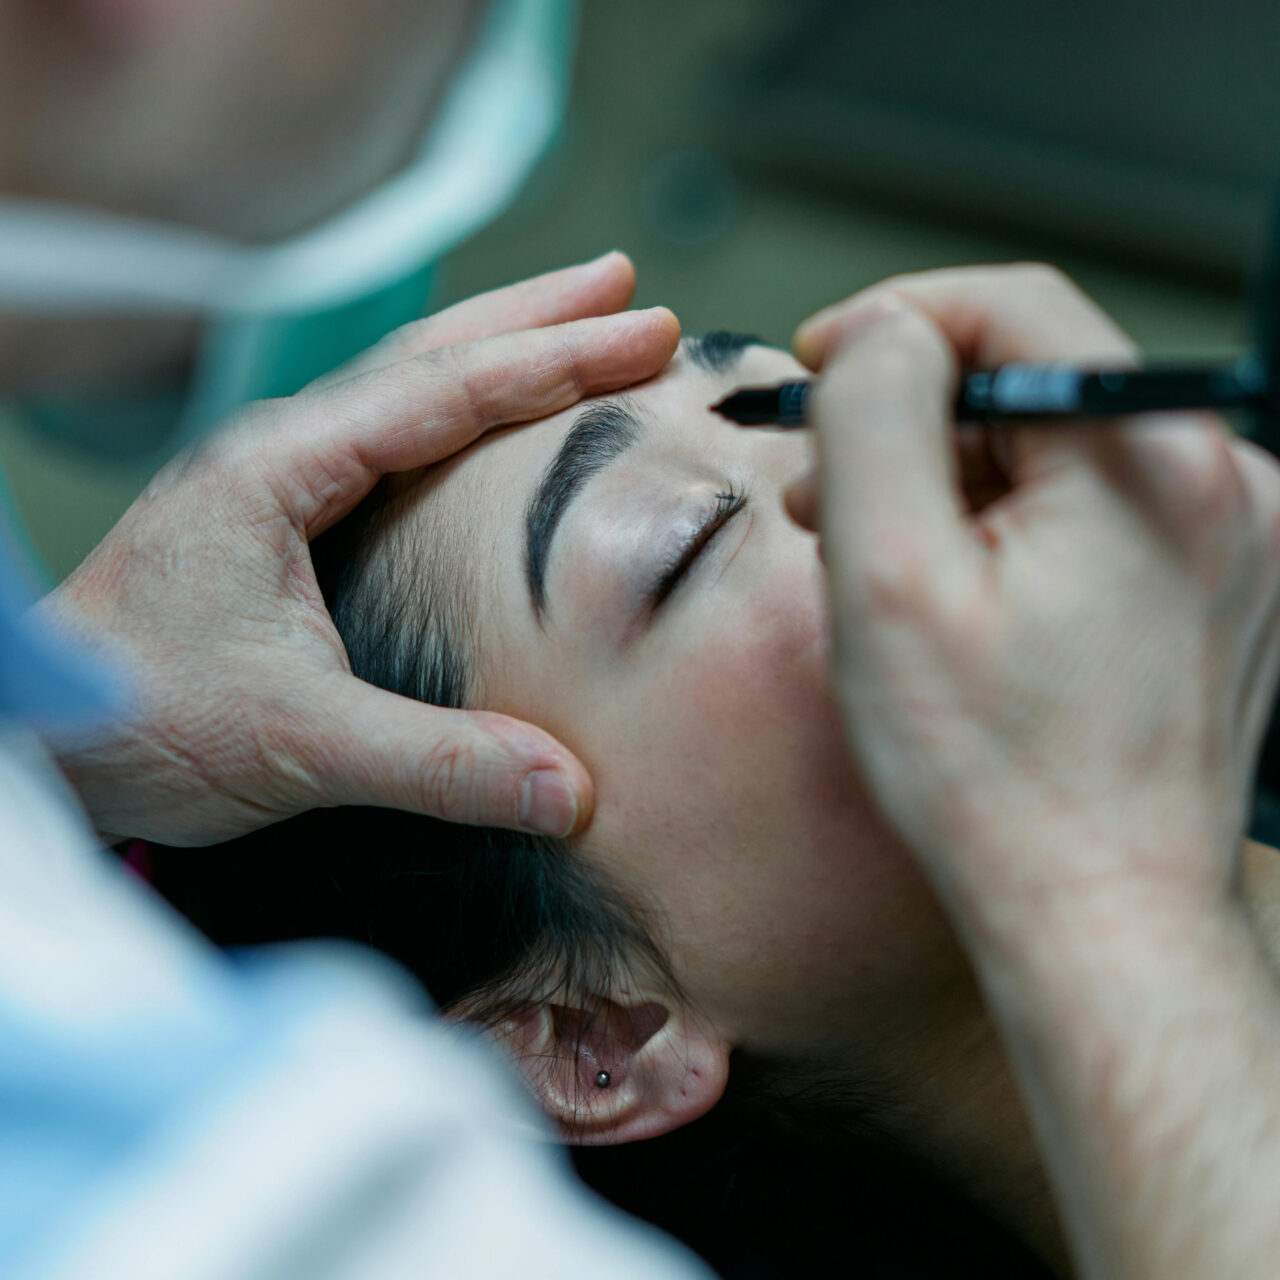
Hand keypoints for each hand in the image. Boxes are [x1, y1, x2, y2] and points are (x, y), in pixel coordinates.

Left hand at [41, 253, 680, 845]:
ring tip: (578, 319)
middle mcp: (277, 453)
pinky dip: (459, 410)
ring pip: (406, 387)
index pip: (442, 391)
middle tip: (627, 287)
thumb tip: (574, 793)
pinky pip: (388, 439)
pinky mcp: (280, 522)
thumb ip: (438, 763)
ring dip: (497, 347)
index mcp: (278, 469)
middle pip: (427, 355)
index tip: (645, 332)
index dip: (553, 360)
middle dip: (536, 317)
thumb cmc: (137, 723)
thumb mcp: (297, 743)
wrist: (38, 744)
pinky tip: (489, 421)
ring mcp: (277, 482)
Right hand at [788, 264, 1279, 937]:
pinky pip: (1094, 507)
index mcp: (1149, 463)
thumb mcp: (886, 578)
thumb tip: (882, 334)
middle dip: (912, 419)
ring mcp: (1234, 537)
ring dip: (953, 479)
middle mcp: (1221, 482)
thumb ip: (874, 417)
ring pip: (1056, 447)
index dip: (896, 320)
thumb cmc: (991, 775)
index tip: (818, 366)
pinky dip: (1011, 524)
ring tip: (873, 552)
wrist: (1101, 914)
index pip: (1012, 306)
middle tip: (822, 486)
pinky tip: (955, 589)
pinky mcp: (1221, 584)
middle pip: (1032, 380)